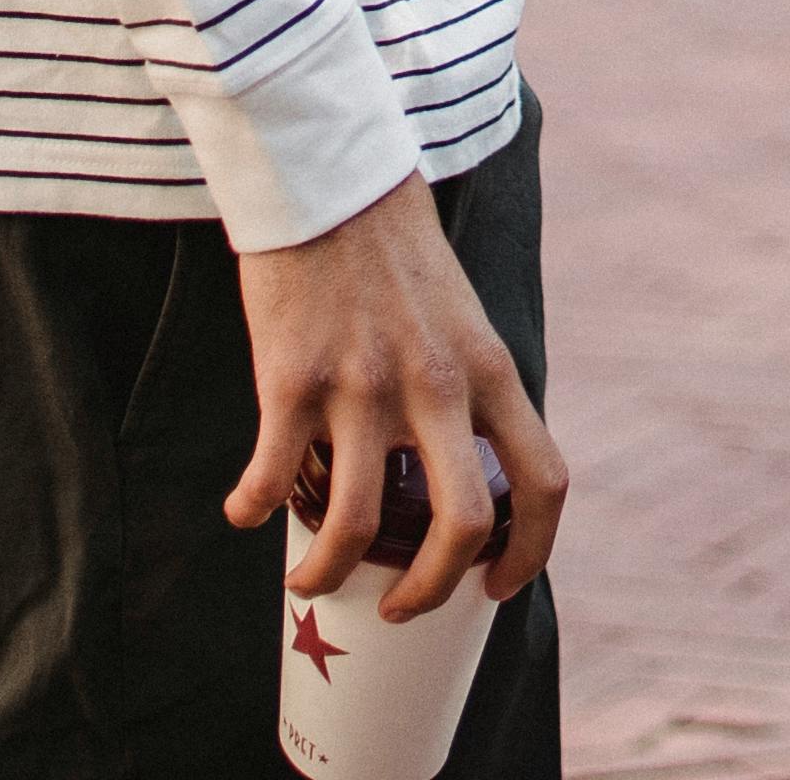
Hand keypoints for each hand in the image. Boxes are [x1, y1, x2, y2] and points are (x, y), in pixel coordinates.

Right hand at [224, 173, 569, 619]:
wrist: (332, 180)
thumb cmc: (397, 257)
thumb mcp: (463, 321)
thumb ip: (469, 391)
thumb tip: (457, 480)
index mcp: (491, 371)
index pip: (546, 479)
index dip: (531, 550)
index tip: (497, 586)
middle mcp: (438, 385)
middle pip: (461, 526)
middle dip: (429, 592)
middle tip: (396, 609)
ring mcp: (364, 386)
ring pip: (357, 524)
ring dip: (326, 574)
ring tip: (308, 579)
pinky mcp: (293, 378)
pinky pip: (271, 476)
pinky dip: (252, 508)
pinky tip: (243, 513)